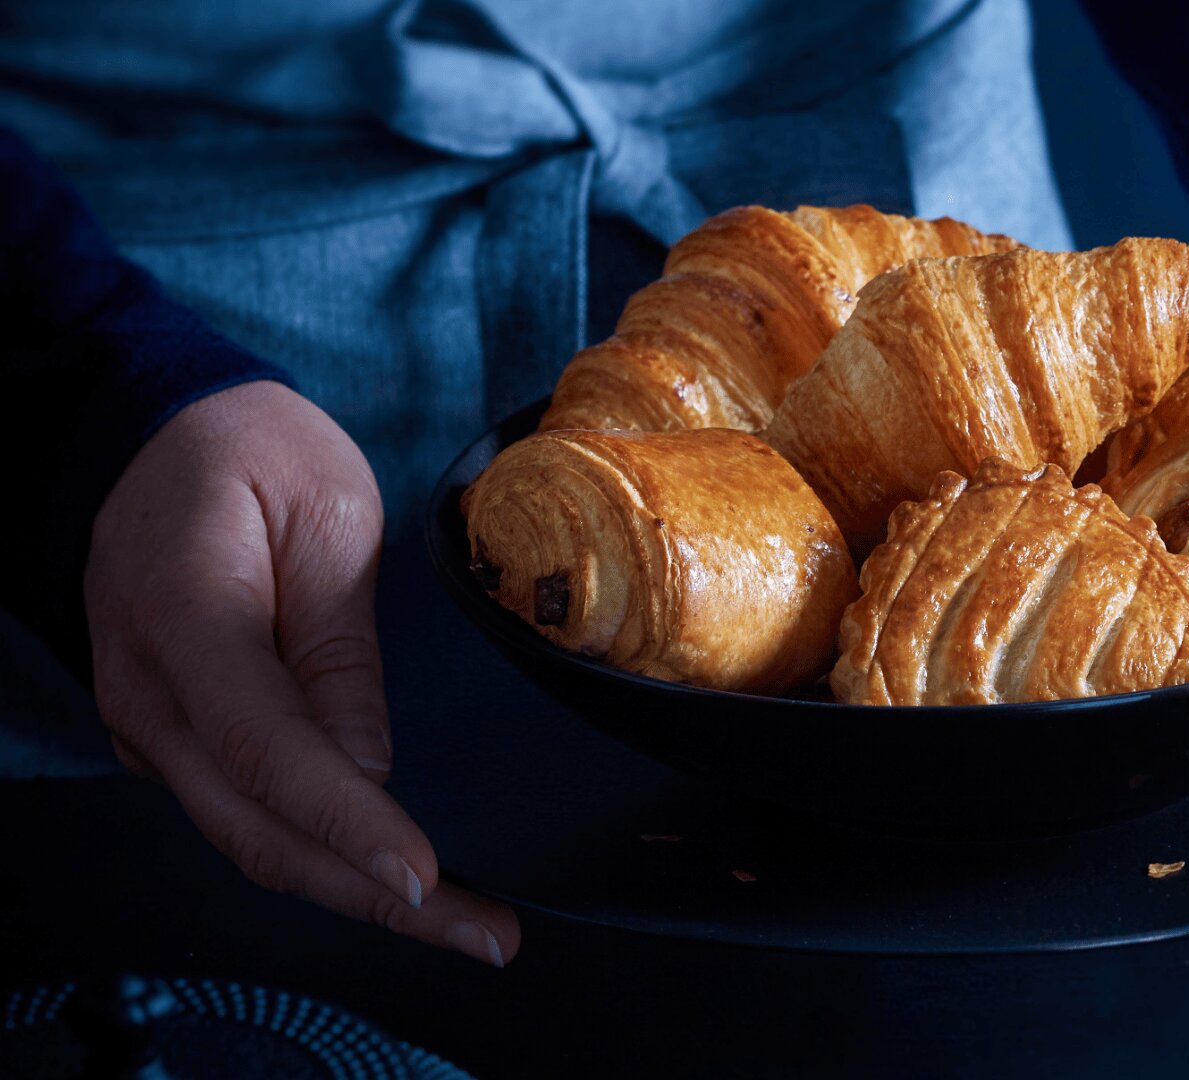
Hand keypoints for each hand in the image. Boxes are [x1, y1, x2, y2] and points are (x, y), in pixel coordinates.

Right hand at [85, 381, 519, 963]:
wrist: (154, 436)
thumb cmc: (250, 454)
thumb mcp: (327, 514)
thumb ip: (342, 647)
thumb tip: (368, 770)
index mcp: (184, 620)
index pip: (269, 751)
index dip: (347, 824)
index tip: (421, 875)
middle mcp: (150, 695)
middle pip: (260, 830)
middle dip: (377, 898)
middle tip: (489, 935)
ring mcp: (152, 726)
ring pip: (253, 840)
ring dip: (358, 893)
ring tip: (469, 924)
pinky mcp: (178, 739)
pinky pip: (250, 813)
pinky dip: (325, 856)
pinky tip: (398, 881)